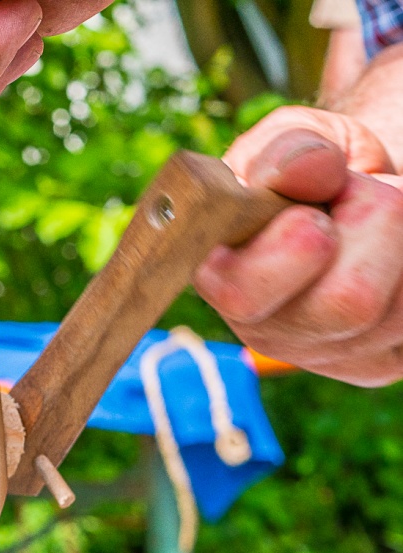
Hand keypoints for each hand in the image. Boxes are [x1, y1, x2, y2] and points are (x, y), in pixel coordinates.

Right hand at [193, 107, 402, 385]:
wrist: (356, 201)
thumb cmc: (316, 168)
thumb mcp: (296, 136)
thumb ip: (288, 146)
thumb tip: (306, 169)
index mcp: (219, 278)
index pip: (243, 291)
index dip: (290, 245)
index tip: (310, 214)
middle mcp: (264, 332)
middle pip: (348, 303)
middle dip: (373, 225)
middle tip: (358, 196)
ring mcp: (326, 357)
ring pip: (399, 310)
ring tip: (378, 218)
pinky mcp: (380, 363)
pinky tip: (392, 253)